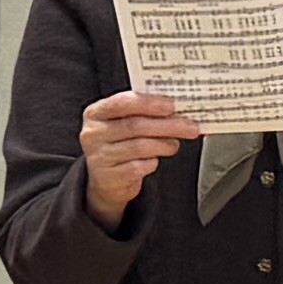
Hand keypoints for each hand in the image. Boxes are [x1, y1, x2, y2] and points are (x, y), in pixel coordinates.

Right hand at [76, 89, 202, 226]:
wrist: (105, 180)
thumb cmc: (119, 144)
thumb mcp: (123, 124)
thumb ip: (143, 113)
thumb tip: (178, 109)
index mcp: (95, 113)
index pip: (122, 103)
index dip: (149, 103)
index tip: (171, 106)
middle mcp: (93, 134)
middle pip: (135, 125)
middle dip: (167, 125)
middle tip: (190, 127)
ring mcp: (99, 157)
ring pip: (140, 147)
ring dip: (164, 144)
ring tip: (175, 144)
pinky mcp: (109, 177)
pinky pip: (139, 167)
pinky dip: (152, 162)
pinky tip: (155, 160)